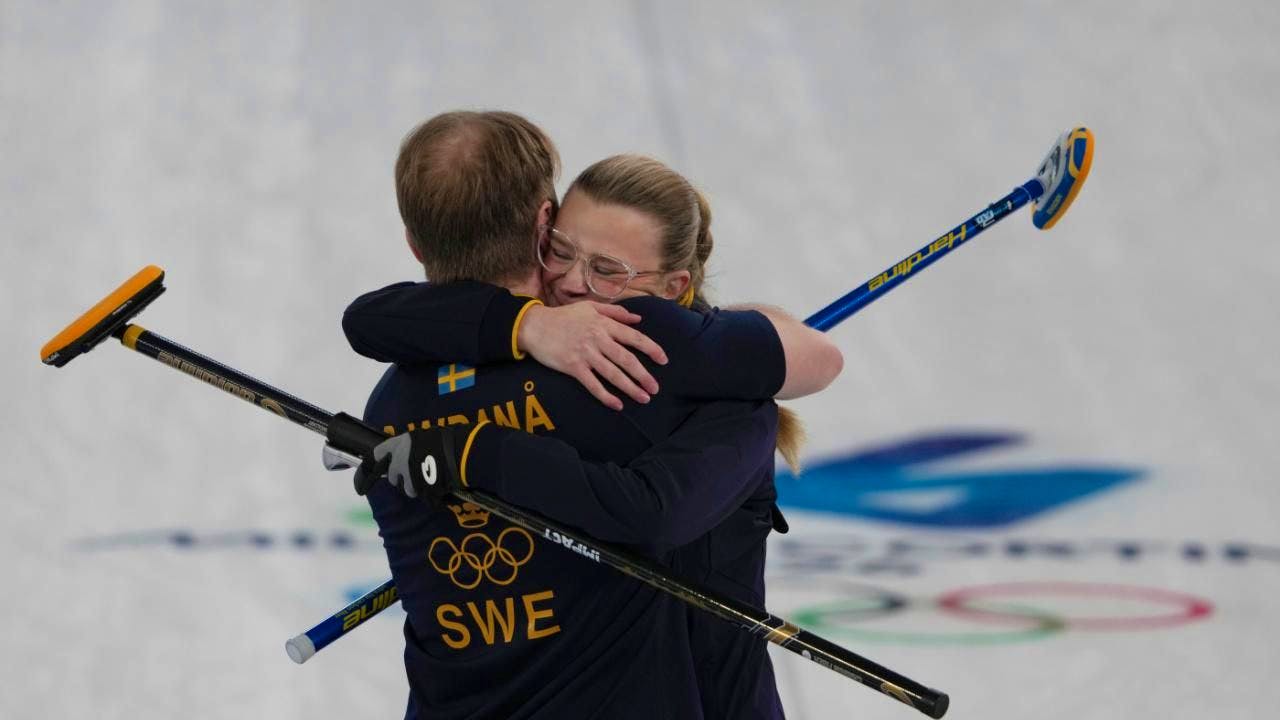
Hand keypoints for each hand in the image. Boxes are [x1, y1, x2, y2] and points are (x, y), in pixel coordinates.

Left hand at [352, 426, 471, 505]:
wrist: (461, 452)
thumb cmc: (447, 441)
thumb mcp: (424, 437)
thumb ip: (410, 447)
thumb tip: (404, 455)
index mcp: (400, 442)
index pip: (376, 454)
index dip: (374, 464)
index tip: (373, 472)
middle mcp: (400, 458)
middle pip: (392, 476)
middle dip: (401, 478)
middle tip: (415, 474)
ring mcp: (408, 474)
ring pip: (406, 488)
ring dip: (415, 487)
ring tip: (430, 479)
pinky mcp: (418, 487)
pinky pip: (419, 493)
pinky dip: (427, 492)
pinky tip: (436, 483)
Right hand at [517, 302, 667, 410]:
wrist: (534, 326)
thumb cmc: (563, 316)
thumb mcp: (590, 308)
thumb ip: (616, 313)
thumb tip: (638, 319)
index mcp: (604, 324)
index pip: (634, 337)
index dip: (652, 349)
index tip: (664, 360)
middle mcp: (597, 339)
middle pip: (627, 359)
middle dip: (644, 375)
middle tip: (655, 388)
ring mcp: (585, 354)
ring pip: (613, 374)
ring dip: (630, 388)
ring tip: (643, 398)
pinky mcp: (572, 367)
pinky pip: (593, 384)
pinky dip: (606, 396)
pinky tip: (617, 404)